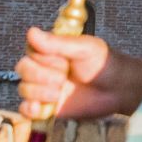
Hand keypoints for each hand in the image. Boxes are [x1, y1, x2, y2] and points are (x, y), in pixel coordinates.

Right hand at [14, 28, 141, 122]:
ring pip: (24, 89)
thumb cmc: (103, 64)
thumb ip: (57, 43)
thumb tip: (31, 31)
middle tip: (64, 77)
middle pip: (23, 69)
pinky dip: (29, 109)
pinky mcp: (46, 108)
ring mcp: (44, 89)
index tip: (62, 60)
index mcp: (50, 50)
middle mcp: (44, 68)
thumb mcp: (84, 48)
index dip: (43, 57)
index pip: (30, 50)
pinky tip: (42, 107)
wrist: (117, 90)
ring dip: (40, 91)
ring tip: (60, 92)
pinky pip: (25, 109)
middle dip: (42, 75)